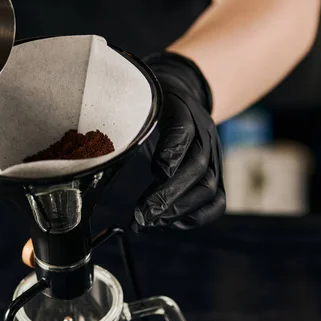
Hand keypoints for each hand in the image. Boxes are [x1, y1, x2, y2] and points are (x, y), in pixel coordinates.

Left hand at [132, 52, 225, 230]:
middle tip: (142, 213)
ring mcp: (213, 156)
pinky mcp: (215, 176)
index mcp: (182, 110)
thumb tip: (103, 155)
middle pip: (198, 166)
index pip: (182, 128)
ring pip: (208, 188)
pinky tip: (170, 222)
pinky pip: (216, 202)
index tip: (157, 171)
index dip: (172, 151)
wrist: (183, 98)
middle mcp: (203, 134)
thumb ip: (127, 122)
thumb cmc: (154, 105)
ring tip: (150, 221)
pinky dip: (194, 217)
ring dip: (178, 210)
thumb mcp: (139, 103)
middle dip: (169, 195)